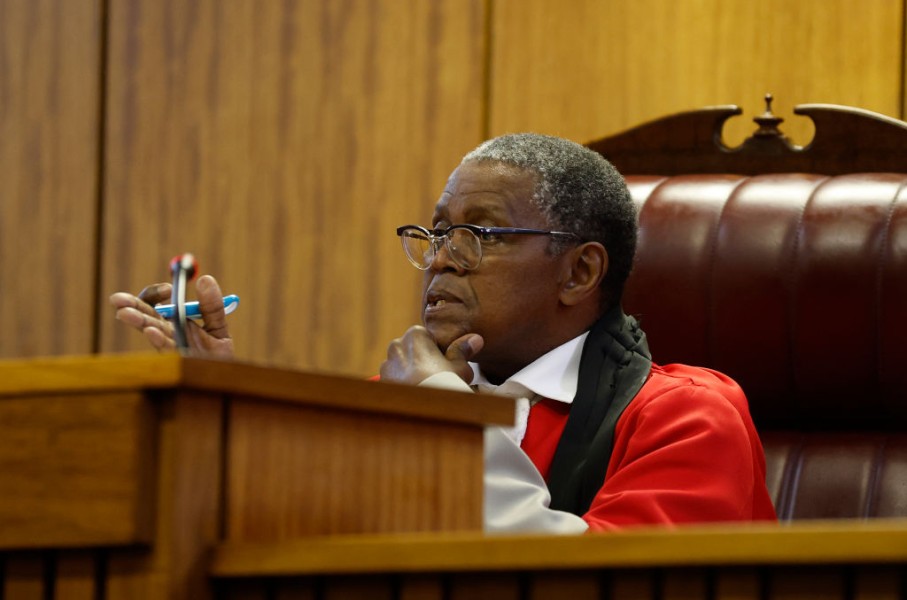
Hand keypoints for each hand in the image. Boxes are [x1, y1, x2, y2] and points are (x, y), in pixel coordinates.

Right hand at [109, 274, 234, 358]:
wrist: (225, 380)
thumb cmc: (218, 355)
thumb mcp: (218, 327)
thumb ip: (212, 306)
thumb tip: (205, 279)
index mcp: (174, 321)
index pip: (157, 302)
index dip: (157, 293)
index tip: (169, 289)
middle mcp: (167, 333)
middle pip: (146, 315)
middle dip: (132, 305)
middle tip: (119, 299)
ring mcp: (170, 347)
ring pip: (150, 330)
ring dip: (138, 321)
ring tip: (124, 313)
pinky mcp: (177, 361)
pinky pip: (166, 349)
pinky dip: (158, 339)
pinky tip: (151, 331)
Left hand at [380, 325, 483, 384]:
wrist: (424, 410)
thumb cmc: (444, 383)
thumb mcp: (459, 366)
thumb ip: (463, 349)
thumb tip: (475, 339)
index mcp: (415, 334)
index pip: (427, 337)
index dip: (438, 351)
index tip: (445, 363)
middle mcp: (397, 346)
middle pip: (412, 350)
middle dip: (422, 360)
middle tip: (437, 376)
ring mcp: (387, 364)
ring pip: (402, 365)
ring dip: (411, 372)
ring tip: (426, 387)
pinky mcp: (382, 381)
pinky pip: (394, 379)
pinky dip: (402, 384)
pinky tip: (415, 394)